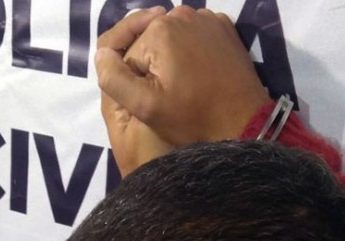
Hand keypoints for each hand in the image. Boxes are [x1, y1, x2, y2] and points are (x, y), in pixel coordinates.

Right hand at [95, 7, 270, 147]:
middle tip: (172, 97)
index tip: (156, 100)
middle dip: (155, 69)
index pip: (129, 54)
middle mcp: (181, 13)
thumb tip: (101, 54)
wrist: (243, 122)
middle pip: (150, 43)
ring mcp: (207, 18)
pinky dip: (193, 53)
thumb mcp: (145, 106)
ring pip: (172, 40)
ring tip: (188, 88)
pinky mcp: (224, 27)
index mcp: (159, 29)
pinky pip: (195, 37)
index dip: (138, 81)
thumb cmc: (193, 117)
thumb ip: (114, 79)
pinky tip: (201, 75)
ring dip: (174, 61)